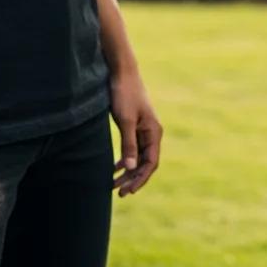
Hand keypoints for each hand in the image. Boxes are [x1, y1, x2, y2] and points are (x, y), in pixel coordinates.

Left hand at [110, 68, 161, 197]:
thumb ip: (128, 144)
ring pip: (139, 157)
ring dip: (128, 171)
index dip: (140, 179)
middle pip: (145, 162)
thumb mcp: (125, 120)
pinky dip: (125, 160)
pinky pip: (133, 149)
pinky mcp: (135, 126)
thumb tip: (130, 168)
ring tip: (113, 184)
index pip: (151, 162)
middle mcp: (152, 132)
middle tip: (118, 193)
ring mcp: (144, 129)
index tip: (128, 192)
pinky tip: (115, 167)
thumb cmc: (125, 95)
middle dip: (133, 178)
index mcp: (154, 132)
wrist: (122, 73)